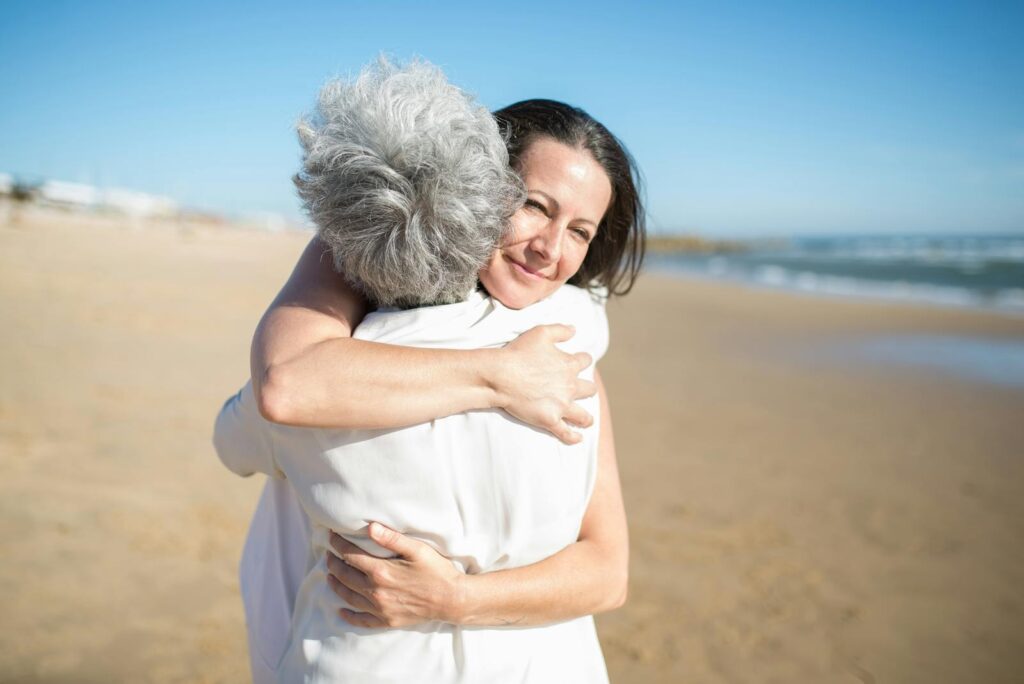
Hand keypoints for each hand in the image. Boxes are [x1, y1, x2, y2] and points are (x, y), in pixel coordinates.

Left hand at [326, 522, 465, 627]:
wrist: (451, 599)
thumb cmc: (436, 571)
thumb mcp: (417, 550)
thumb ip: (392, 539)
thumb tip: (370, 527)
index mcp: (381, 571)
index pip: (351, 556)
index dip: (338, 545)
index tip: (332, 536)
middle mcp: (376, 592)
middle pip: (346, 576)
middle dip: (334, 563)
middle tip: (328, 555)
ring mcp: (380, 608)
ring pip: (349, 597)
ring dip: (336, 585)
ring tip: (330, 576)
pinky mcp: (387, 620)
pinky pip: (362, 620)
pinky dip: (349, 616)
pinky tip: (342, 611)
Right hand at [496, 324, 595, 444]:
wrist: (501, 376)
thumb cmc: (519, 353)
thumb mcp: (541, 332)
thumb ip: (560, 330)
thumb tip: (575, 330)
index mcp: (569, 364)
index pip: (585, 361)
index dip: (582, 360)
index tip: (578, 362)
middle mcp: (570, 386)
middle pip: (589, 389)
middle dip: (586, 389)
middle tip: (582, 391)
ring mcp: (561, 405)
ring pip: (583, 415)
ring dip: (586, 418)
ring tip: (586, 420)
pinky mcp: (550, 420)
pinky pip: (566, 433)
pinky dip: (573, 437)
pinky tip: (578, 439)